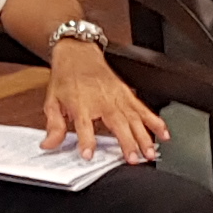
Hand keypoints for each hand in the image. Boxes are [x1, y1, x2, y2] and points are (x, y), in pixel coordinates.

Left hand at [38, 44, 165, 160]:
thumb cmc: (66, 77)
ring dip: (144, 136)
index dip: (86, 140)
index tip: (89, 155)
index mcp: (81, 103)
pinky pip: (144, 109)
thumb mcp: (52, 102)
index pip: (83, 125)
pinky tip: (163, 133)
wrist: (78, 53)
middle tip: (133, 159)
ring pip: (134, 118)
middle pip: (117, 123)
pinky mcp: (128, 94)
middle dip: (127, 141)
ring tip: (150, 153)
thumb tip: (48, 145)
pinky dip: (155, 121)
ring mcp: (118, 97)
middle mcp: (102, 100)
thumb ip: (53, 126)